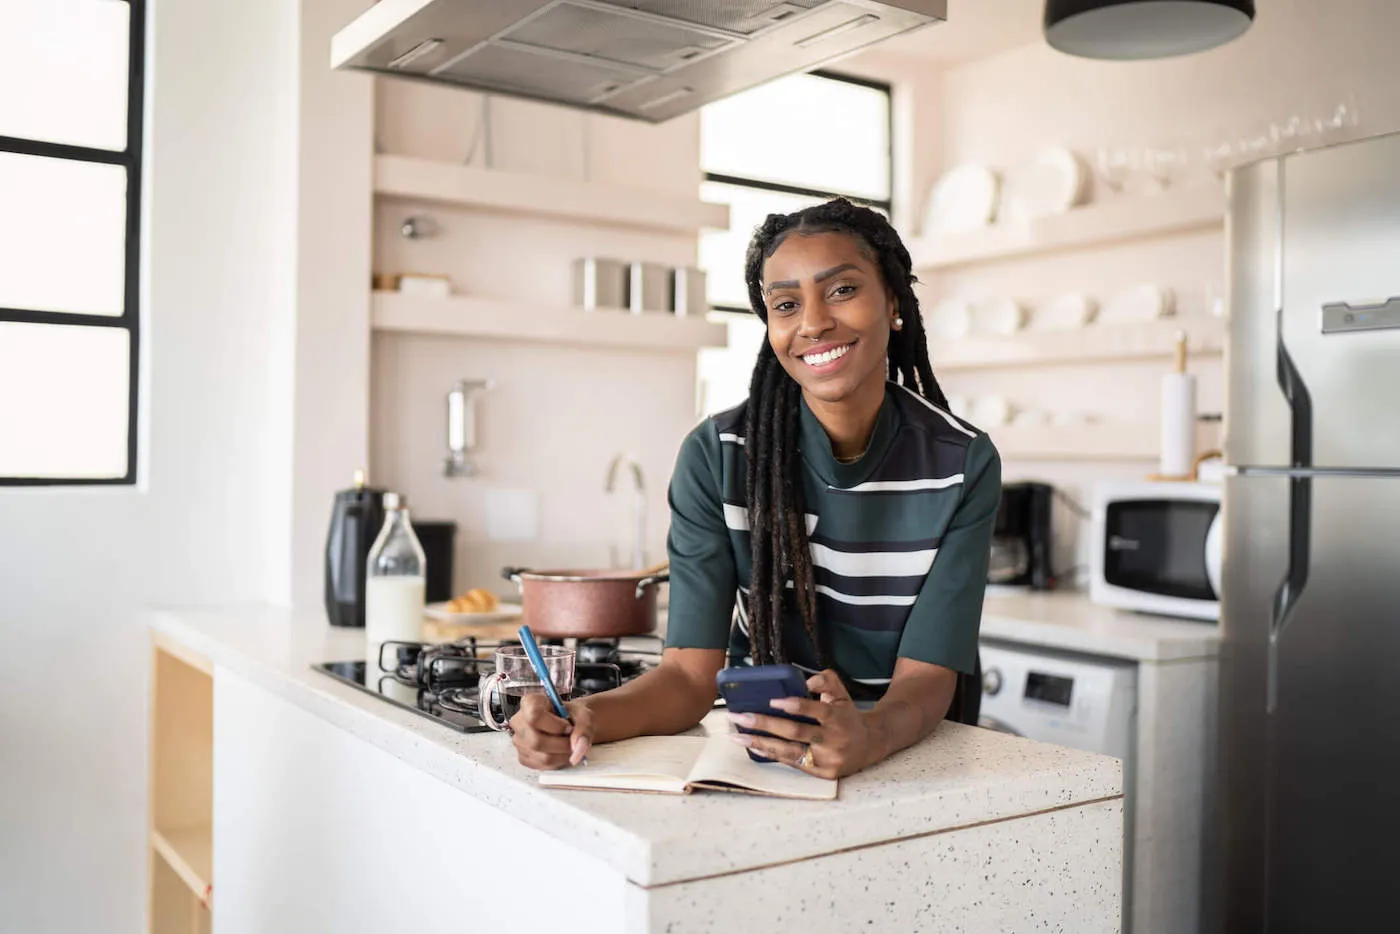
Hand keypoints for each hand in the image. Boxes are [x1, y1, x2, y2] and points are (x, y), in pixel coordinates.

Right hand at [510, 695, 593, 770]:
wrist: (569, 724)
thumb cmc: (571, 716)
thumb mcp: (583, 714)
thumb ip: (583, 728)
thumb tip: (577, 749)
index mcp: (529, 702)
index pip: (535, 716)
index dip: (555, 726)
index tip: (569, 727)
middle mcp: (519, 722)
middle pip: (537, 741)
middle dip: (562, 745)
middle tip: (574, 741)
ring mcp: (519, 741)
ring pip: (542, 757)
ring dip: (563, 755)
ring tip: (569, 746)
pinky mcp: (523, 758)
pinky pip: (542, 766)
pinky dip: (558, 762)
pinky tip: (562, 752)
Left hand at [727, 670, 872, 778]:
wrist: (869, 745)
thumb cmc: (847, 716)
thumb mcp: (842, 694)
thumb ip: (826, 681)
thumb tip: (806, 681)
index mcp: (837, 718)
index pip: (814, 711)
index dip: (795, 706)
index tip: (772, 701)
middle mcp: (832, 740)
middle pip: (795, 732)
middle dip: (764, 724)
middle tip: (740, 716)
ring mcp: (826, 759)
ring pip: (789, 752)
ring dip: (760, 743)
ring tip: (737, 736)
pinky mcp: (821, 773)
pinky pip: (792, 763)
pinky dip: (772, 754)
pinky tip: (754, 746)